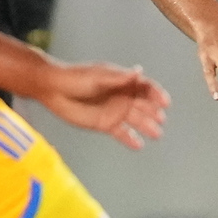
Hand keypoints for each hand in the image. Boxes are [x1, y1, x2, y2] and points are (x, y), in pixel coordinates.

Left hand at [38, 62, 170, 149]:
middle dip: (154, 112)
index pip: (145, 87)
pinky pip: (122, 133)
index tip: (164, 103)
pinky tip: (139, 146)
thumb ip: (119, 77)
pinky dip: (130, 139)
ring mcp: (114, 111)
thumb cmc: (75, 78)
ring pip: (136, 120)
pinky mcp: (105, 124)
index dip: (156, 94)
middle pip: (144, 104)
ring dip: (147, 126)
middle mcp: (122, 96)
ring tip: (157, 134)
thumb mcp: (98, 76)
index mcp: (122, 81)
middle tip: (161, 120)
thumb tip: (139, 71)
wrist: (53, 90)